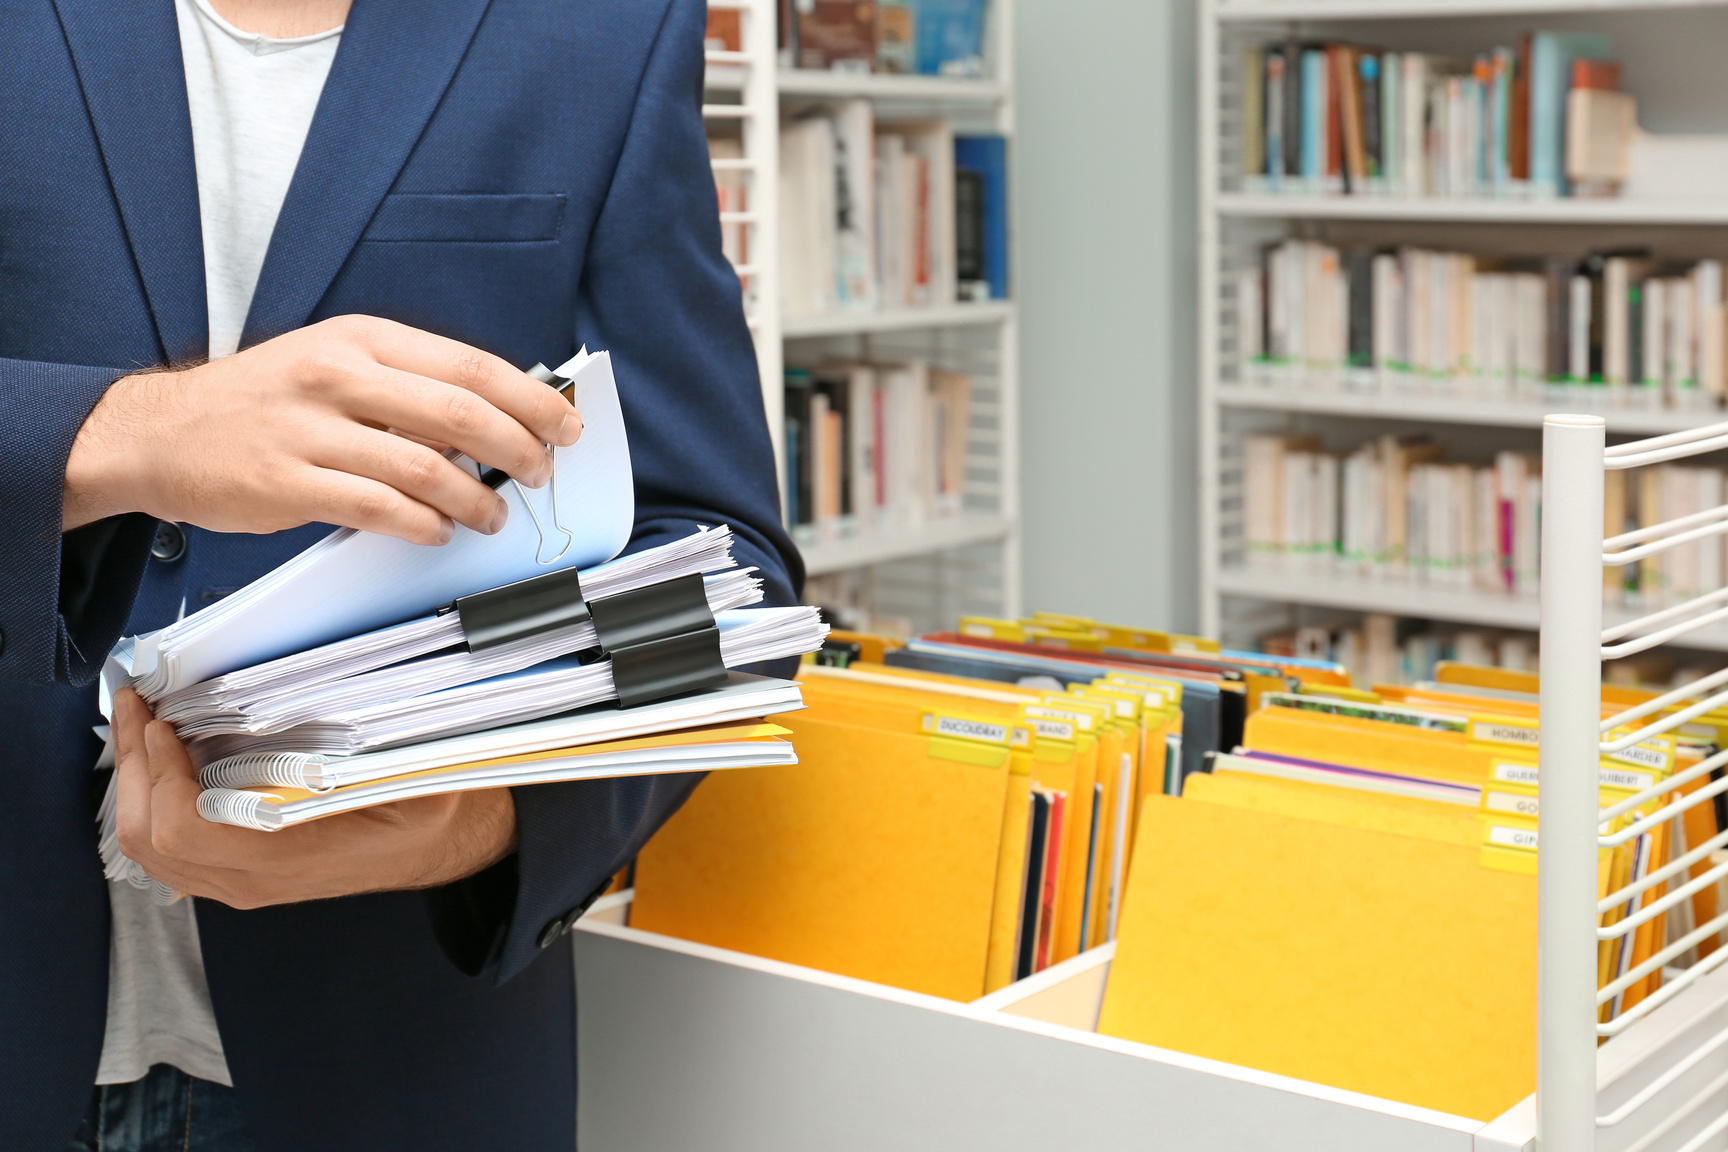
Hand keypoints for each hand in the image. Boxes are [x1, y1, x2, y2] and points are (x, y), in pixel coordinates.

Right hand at [63, 315, 582, 542]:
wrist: (161, 432)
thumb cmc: (263, 401)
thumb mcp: (334, 363)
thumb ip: (407, 384)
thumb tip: (496, 417)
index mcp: (361, 339)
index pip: (470, 366)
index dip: (530, 400)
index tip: (565, 426)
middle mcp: (339, 375)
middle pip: (462, 414)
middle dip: (520, 450)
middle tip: (540, 475)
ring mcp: (311, 429)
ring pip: (426, 468)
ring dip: (476, 500)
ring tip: (491, 516)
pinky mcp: (289, 482)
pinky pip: (379, 508)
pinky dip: (422, 524)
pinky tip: (437, 531)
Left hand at [111, 688, 517, 906]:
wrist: (442, 849)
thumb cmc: (430, 813)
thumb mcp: (419, 779)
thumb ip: (372, 753)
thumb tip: (329, 706)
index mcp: (288, 857)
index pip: (185, 830)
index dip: (161, 773)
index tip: (166, 722)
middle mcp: (250, 879)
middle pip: (147, 838)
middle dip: (131, 765)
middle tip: (138, 707)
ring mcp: (237, 881)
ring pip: (145, 846)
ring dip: (133, 781)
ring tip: (141, 726)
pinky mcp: (235, 872)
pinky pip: (165, 847)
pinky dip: (149, 799)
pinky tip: (162, 759)